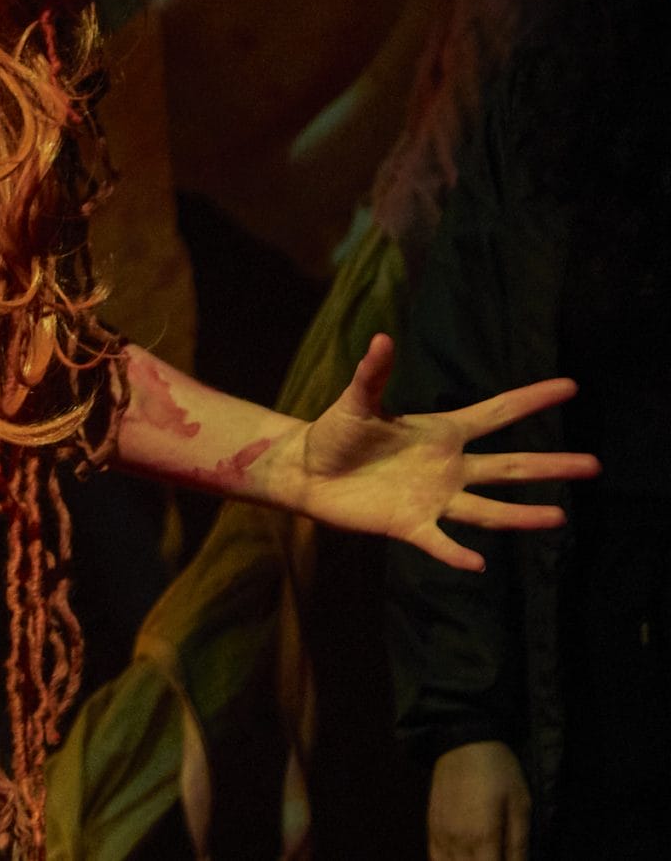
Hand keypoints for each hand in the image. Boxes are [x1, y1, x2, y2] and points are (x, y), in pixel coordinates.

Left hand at [283, 333, 596, 568]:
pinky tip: (479, 564)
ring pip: (488, 510)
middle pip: (509, 466)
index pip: (495, 413)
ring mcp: (433, 498)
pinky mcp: (410, 524)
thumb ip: (373, 374)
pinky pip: (440, 541)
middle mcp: (448, 467)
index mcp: (441, 432)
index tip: (570, 387)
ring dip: (522, 515)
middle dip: (551, 465)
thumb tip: (383, 338)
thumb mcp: (356, 401)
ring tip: (559, 517)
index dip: (531, 400)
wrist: (307, 473)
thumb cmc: (334, 433)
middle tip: (596, 464)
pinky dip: (456, 553)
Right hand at [427, 740, 528, 860]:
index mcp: (481, 838)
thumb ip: (519, 845)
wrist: (462, 741)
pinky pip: (434, 857)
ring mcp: (439, 834)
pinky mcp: (431, 826)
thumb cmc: (498, 772)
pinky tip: (460, 860)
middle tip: (496, 856)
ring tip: (482, 857)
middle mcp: (456, 841)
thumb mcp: (520, 806)